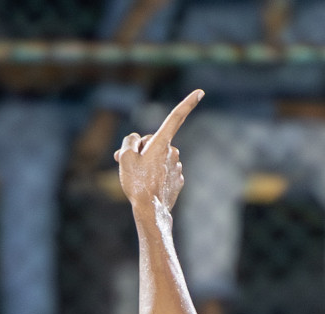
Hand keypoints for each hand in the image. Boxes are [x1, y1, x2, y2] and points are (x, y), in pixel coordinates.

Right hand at [115, 90, 202, 209]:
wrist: (150, 210)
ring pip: (158, 158)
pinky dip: (155, 174)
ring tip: (138, 178)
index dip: (188, 103)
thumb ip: (129, 141)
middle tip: (126, 164)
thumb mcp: (124, 156)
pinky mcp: (178, 180)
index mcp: (162, 143)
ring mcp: (177, 167)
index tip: (201, 92)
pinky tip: (149, 185)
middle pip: (154, 142)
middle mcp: (173, 152)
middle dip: (141, 148)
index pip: (176, 117)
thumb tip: (137, 141)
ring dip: (147, 162)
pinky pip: (163, 171)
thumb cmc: (136, 182)